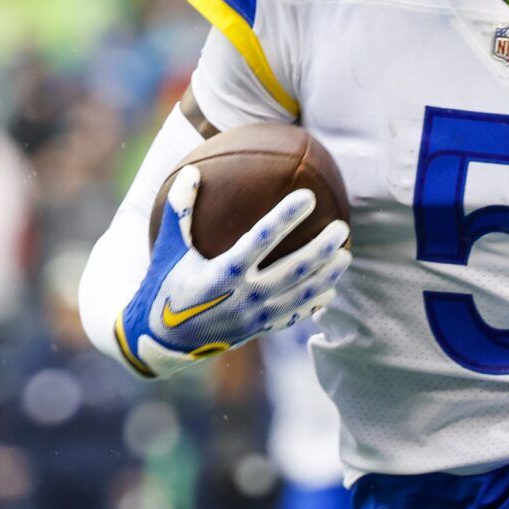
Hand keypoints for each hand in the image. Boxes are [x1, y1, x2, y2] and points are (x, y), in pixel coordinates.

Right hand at [115, 166, 350, 377]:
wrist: (161, 338)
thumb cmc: (165, 285)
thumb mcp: (169, 248)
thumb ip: (180, 210)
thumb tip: (192, 171)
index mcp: (222, 272)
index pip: (261, 239)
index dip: (287, 217)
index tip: (308, 197)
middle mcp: (243, 296)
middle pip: (293, 270)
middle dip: (322, 249)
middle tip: (342, 229)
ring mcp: (253, 316)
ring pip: (300, 295)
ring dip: (327, 276)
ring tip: (346, 256)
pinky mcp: (257, 330)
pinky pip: (292, 316)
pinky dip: (314, 304)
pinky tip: (329, 291)